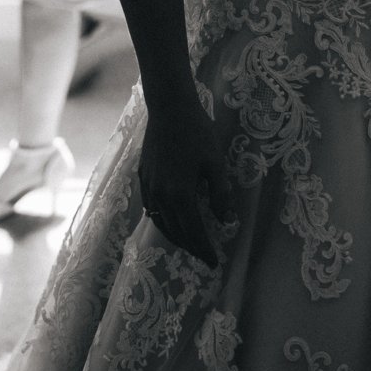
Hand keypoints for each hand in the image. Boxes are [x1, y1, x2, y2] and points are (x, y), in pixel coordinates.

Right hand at [138, 99, 234, 265]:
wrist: (169, 109)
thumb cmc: (197, 133)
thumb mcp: (215, 163)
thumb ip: (220, 195)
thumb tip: (227, 221)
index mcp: (180, 195)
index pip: (194, 232)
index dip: (204, 249)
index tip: (214, 262)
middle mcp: (161, 195)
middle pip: (175, 231)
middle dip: (190, 247)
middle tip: (203, 256)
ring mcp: (149, 186)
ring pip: (160, 221)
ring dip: (175, 236)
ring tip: (189, 243)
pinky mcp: (143, 176)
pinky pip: (151, 207)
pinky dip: (161, 220)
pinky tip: (170, 219)